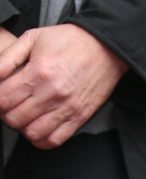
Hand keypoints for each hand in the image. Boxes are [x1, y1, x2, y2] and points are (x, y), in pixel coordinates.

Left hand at [0, 24, 127, 148]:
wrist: (104, 49)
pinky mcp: (78, 118)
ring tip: (24, 118)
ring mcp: (66, 108)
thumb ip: (8, 57)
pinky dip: (41, 140)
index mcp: (37, 72)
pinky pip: (55, 140)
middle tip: (10, 108)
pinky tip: (38, 130)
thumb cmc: (68, 42)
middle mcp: (51, 93)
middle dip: (7, 115)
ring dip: (23, 128)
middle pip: (15, 118)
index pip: (3, 99)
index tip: (0, 98)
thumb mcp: (32, 38)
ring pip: (33, 133)